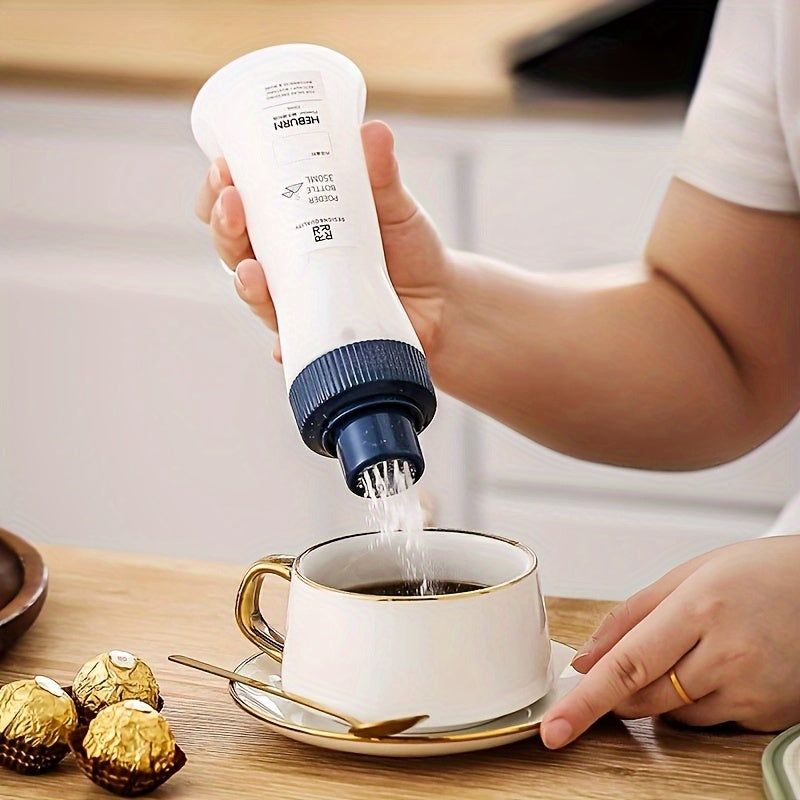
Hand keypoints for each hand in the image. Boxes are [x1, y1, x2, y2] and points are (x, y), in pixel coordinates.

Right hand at [195, 120, 453, 363]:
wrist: (440, 302)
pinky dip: (286, 343)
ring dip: (244, 280)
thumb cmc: (409, 247)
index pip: (238, 202)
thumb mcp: (395, 206)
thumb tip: (374, 132)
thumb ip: (381, 174)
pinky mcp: (317, 334)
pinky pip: (294, 342)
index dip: (220, 187)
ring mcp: (297, 299)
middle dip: (223, 225)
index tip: (223, 167)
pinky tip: (282, 344)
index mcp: (290, 220)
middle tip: (231, 202)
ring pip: (254, 292)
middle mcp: (285, 261)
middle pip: (234, 245)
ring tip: (251, 268)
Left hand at [540, 535, 799, 748]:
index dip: (585, 701)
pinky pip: (712, 721)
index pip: (627, 665)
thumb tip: (587, 657)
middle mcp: (728, 654)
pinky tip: (721, 665)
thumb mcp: (689, 574)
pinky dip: (700, 701)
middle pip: (645, 697)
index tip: (556, 726)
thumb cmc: (760, 573)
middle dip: (619, 691)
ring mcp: (753, 690)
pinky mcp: (770, 716)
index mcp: (700, 609)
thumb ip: (631, 616)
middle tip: (622, 667)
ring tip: (693, 649)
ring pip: (675, 715)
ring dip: (662, 693)